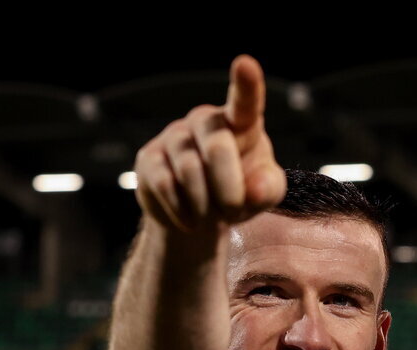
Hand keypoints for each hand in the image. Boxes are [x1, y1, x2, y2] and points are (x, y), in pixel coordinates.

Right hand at [134, 55, 286, 232]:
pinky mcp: (149, 158)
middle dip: (229, 190)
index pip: (244, 101)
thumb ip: (267, 188)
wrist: (202, 214)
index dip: (245, 84)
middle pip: (217, 148)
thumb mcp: (264, 194)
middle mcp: (205, 121)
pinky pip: (165, 186)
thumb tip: (254, 189)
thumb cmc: (242, 192)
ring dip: (205, 205)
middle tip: (234, 212)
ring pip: (189, 171)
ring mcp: (174, 136)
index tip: (245, 63)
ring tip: (211, 217)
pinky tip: (190, 220)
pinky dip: (182, 211)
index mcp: (240, 123)